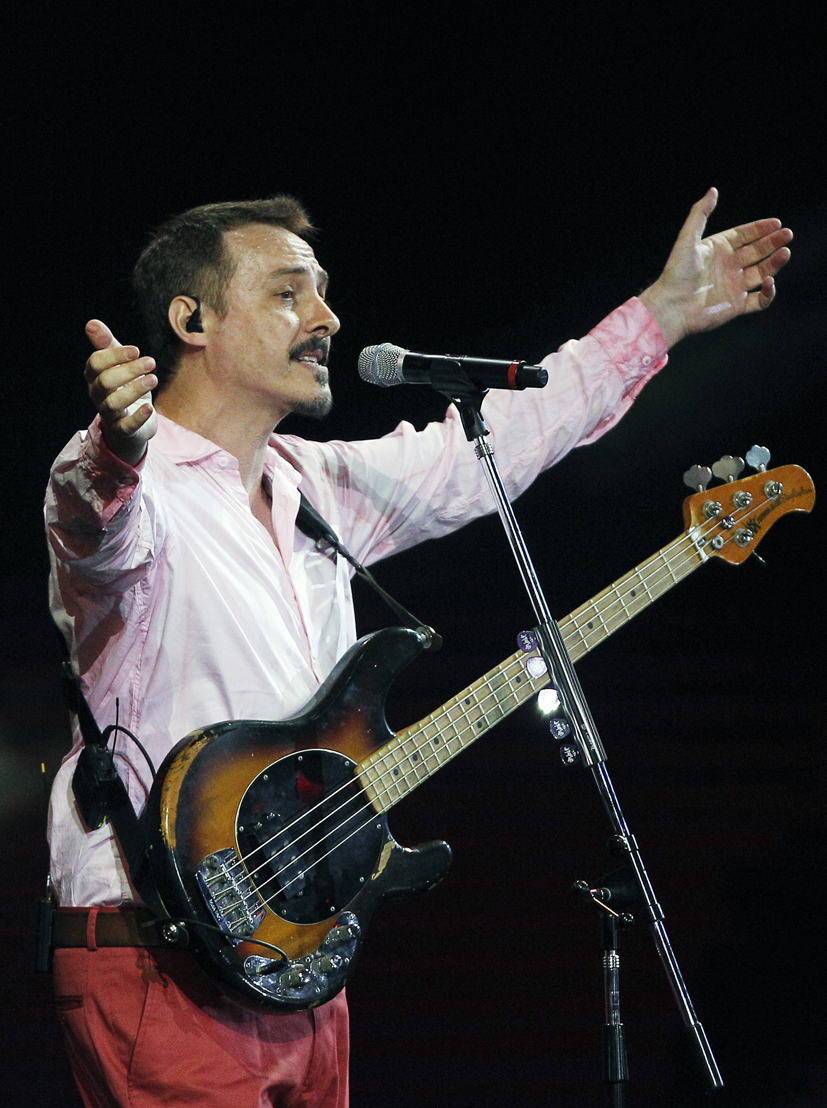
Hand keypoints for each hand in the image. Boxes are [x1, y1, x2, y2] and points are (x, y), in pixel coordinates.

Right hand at [84, 320, 157, 464]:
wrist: (132, 424)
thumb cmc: (124, 388)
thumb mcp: (118, 365)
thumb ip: (107, 345)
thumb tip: (91, 323)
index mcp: (94, 377)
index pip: (96, 363)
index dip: (115, 355)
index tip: (136, 350)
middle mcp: (97, 395)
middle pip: (106, 382)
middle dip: (129, 370)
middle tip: (151, 362)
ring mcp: (109, 414)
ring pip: (114, 403)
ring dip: (135, 389)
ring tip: (154, 379)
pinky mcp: (123, 430)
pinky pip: (126, 426)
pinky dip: (138, 416)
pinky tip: (149, 407)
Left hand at [639, 188, 792, 347]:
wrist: (671, 307)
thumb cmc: (677, 273)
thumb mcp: (687, 239)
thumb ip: (700, 214)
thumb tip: (713, 190)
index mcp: (719, 250)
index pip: (745, 235)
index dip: (761, 229)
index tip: (776, 223)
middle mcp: (729, 267)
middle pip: (757, 252)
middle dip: (773, 242)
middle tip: (787, 234)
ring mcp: (734, 286)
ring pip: (762, 272)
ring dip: (775, 263)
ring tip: (785, 253)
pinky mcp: (737, 306)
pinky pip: (760, 300)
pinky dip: (769, 293)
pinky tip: (769, 281)